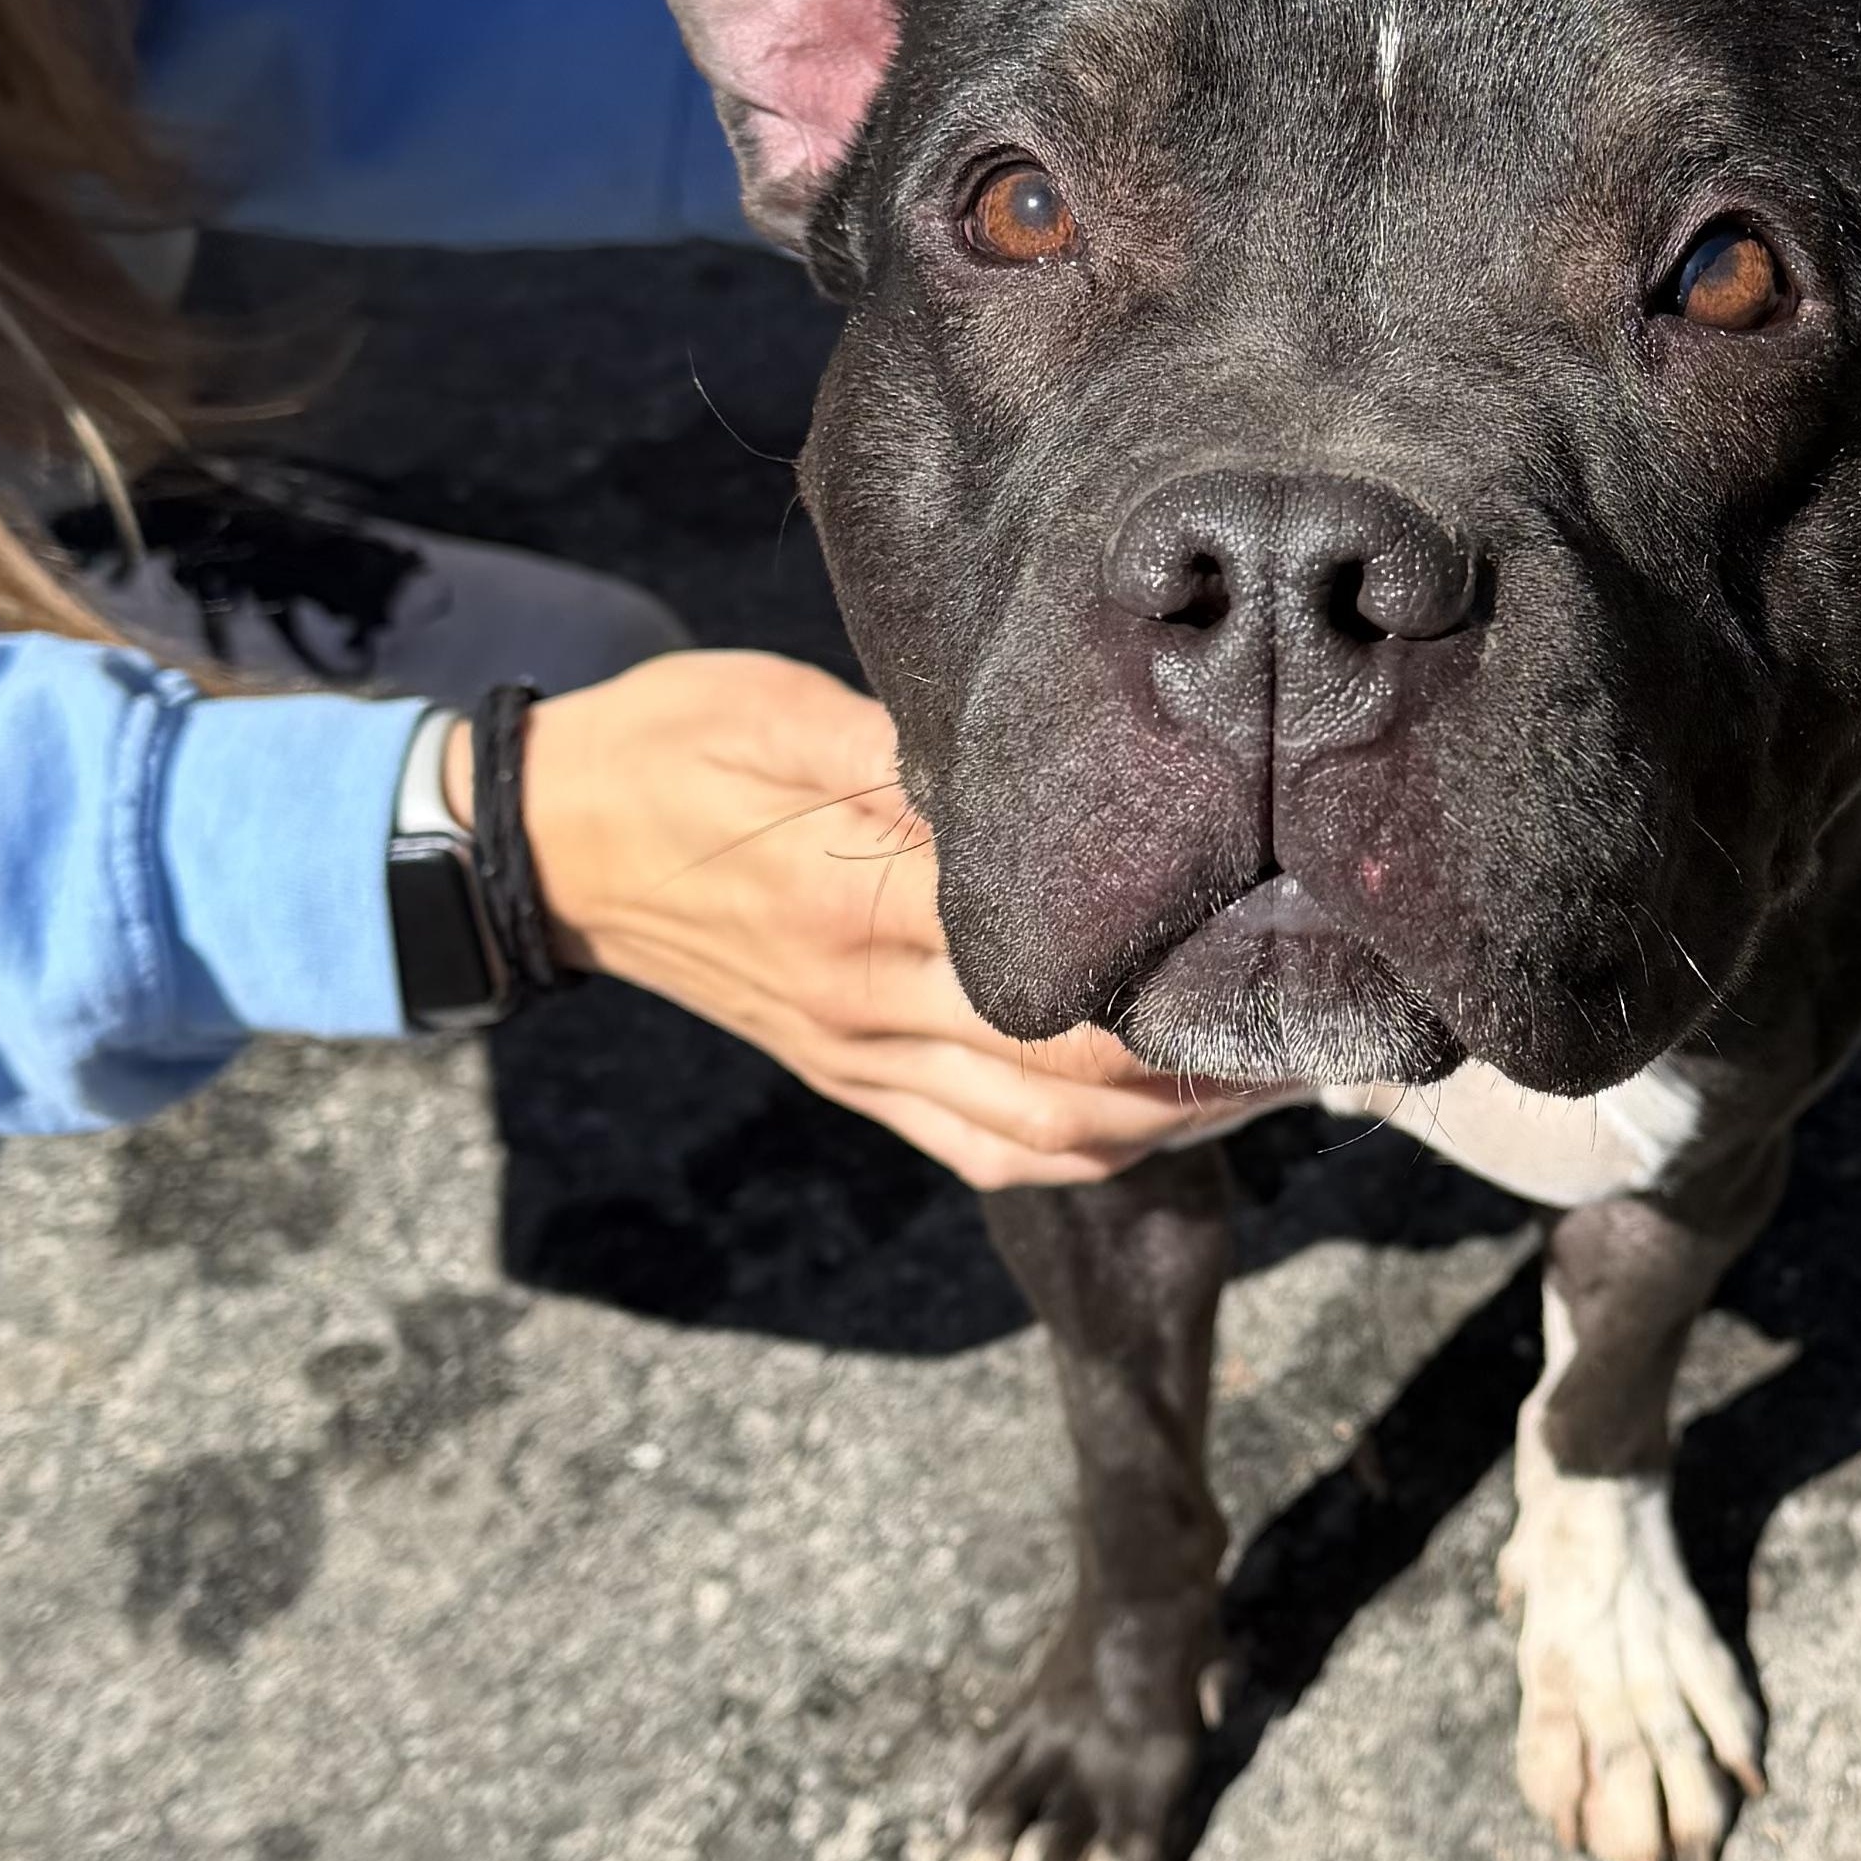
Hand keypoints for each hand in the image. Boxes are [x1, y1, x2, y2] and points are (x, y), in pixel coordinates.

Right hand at [458, 651, 1254, 1190]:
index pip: (1049, 979)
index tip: (1274, 954)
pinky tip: (1155, 1123)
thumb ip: (903, 754)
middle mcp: (866, 1004)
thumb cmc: (673, 744)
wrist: (550, 841)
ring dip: (1160, 1129)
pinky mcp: (848, 1079)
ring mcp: (858, 1059)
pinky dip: (1078, 1152)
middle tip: (1310, 1032)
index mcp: (856, 907)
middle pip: (1070, 1078)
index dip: (1172, 985)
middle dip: (1202, 1073)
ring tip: (1262, 1083)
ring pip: (1037, 1137)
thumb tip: (1035, 769)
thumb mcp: (782, 708)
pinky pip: (978, 1151)